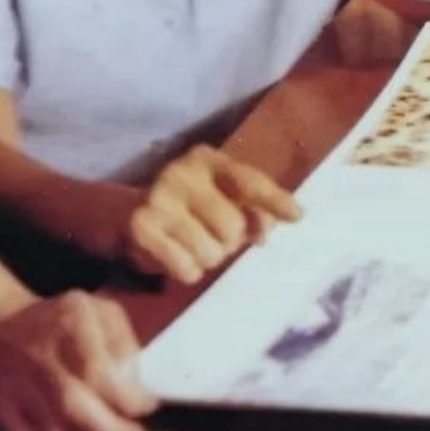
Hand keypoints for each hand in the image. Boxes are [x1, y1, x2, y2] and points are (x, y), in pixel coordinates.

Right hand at [0, 291, 156, 430]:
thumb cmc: (56, 320)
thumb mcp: (97, 310)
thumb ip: (122, 341)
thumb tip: (132, 381)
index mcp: (69, 325)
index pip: (101, 375)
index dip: (129, 399)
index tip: (147, 405)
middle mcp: (40, 357)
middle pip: (78, 413)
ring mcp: (15, 387)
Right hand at [123, 144, 299, 284]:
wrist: (132, 212)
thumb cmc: (192, 204)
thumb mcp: (225, 196)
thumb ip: (255, 209)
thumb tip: (264, 233)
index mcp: (206, 159)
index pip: (248, 182)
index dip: (274, 201)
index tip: (297, 216)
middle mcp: (181, 173)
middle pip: (232, 228)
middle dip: (229, 241)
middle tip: (213, 234)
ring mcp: (159, 198)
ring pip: (211, 254)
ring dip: (208, 258)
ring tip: (193, 242)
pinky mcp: (142, 227)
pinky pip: (187, 269)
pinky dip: (188, 270)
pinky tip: (176, 253)